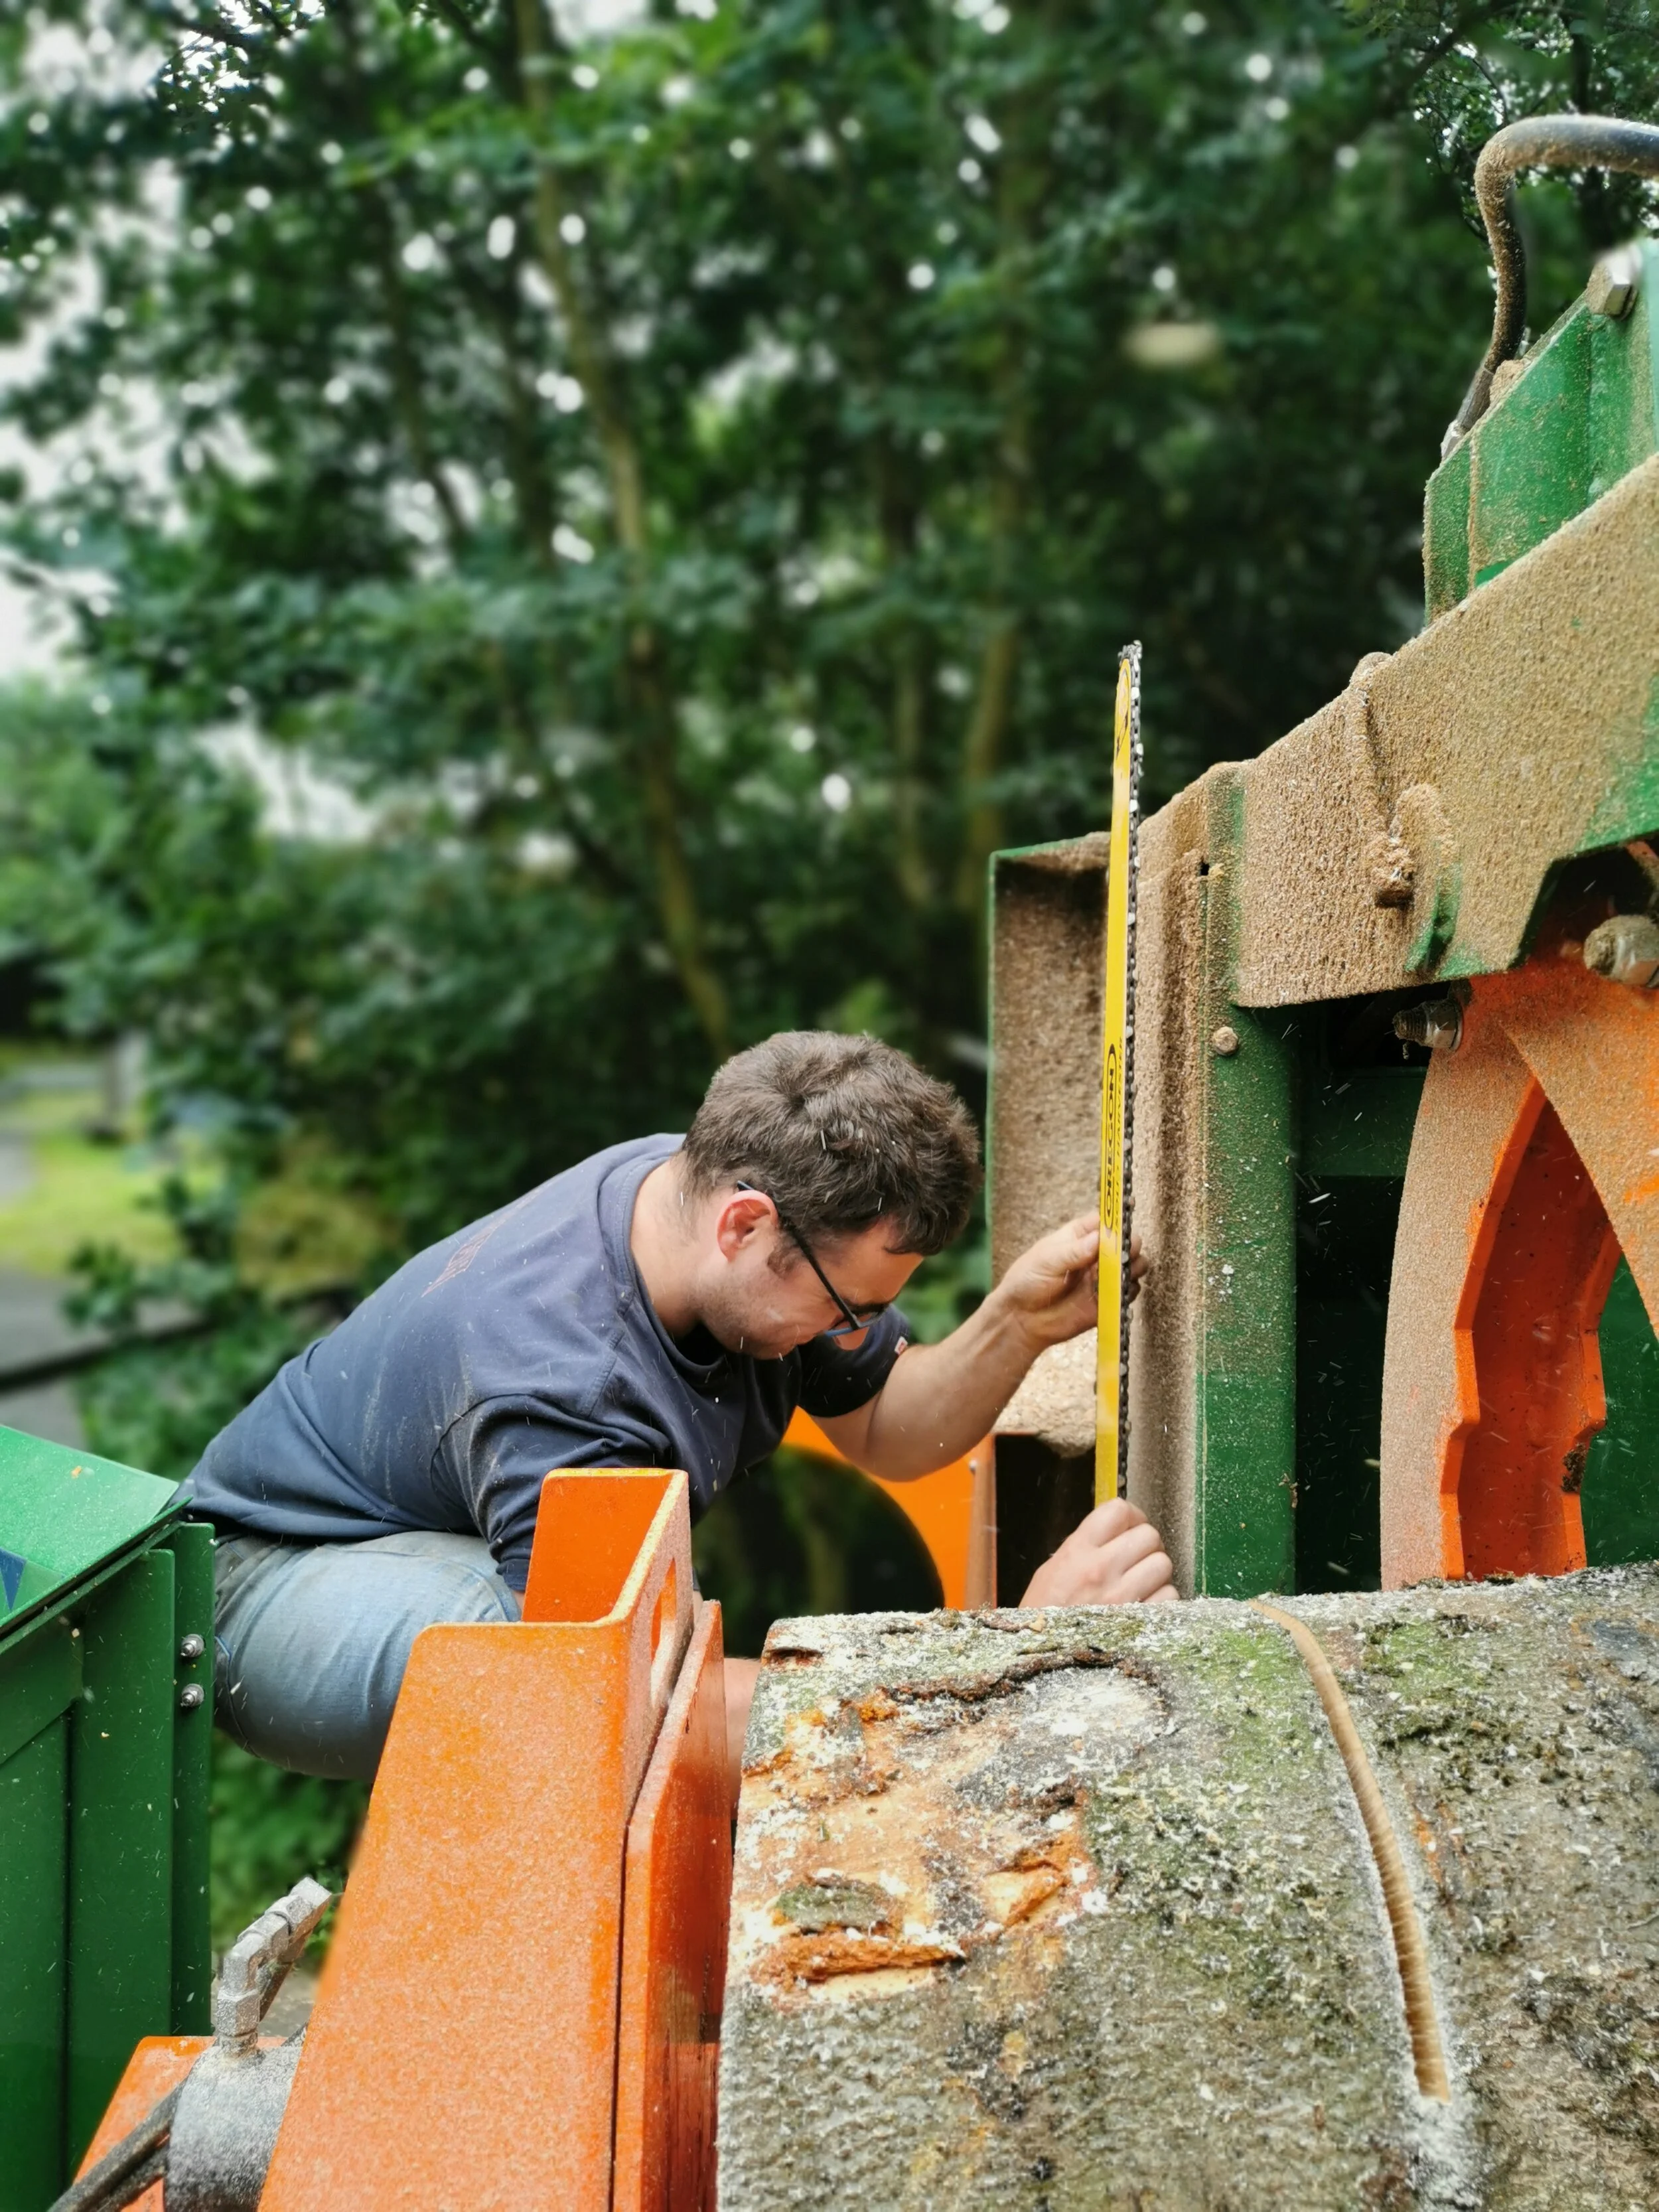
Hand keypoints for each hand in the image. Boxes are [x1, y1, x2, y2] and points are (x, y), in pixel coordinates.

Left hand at [993, 1214, 1147, 1353]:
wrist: (1020, 1319)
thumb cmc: (1026, 1281)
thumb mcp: (1046, 1261)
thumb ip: (1074, 1251)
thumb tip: (1100, 1238)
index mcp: (1079, 1236)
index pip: (1104, 1221)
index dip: (1118, 1217)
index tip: (1127, 1217)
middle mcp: (1095, 1255)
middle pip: (1124, 1242)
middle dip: (1129, 1245)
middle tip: (1123, 1253)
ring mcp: (1102, 1278)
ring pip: (1132, 1266)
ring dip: (1133, 1267)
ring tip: (1121, 1273)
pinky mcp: (1106, 1301)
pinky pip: (1127, 1293)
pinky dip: (1128, 1291)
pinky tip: (1116, 1292)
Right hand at [1019, 1498, 1176, 1607]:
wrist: (1039, 1661)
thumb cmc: (1042, 1616)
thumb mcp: (1051, 1571)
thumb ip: (1083, 1548)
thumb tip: (1116, 1533)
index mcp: (1077, 1552)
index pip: (1118, 1511)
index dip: (1131, 1516)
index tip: (1129, 1528)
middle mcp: (1101, 1569)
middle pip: (1149, 1535)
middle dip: (1145, 1546)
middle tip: (1135, 1560)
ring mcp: (1123, 1597)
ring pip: (1163, 1564)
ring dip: (1155, 1573)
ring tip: (1139, 1586)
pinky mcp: (1141, 1622)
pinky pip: (1170, 1596)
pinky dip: (1162, 1601)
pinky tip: (1144, 1608)